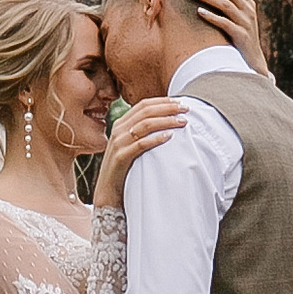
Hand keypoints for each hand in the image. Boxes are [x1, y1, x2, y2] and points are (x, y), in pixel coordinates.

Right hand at [92, 91, 190, 208]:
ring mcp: (118, 143)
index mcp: (121, 124)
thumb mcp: (130, 146)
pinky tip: (169, 136)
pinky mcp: (120, 157)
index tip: (180, 102)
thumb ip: (141, 133)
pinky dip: (156, 138)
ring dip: (166, 120)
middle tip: (186, 109)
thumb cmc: (123, 169)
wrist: (107, 192)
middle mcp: (118, 130)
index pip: (143, 104)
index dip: (162, 101)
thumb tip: (165, 123)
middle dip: (168, 108)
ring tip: (182, 121)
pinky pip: (140, 144)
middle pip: (145, 111)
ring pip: (145, 124)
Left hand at [189, 0, 267, 77]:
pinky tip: (199, 12)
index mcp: (249, 3)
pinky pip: (224, 23)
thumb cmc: (244, 35)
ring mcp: (245, 24)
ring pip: (226, 4)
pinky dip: (212, 16)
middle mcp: (248, 11)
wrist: (252, 61)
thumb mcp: (246, 13)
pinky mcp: (240, 36)